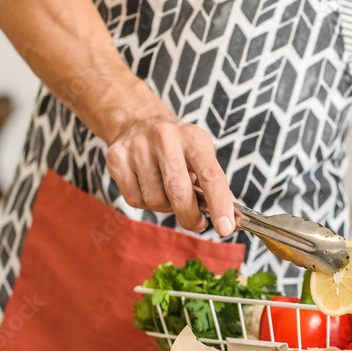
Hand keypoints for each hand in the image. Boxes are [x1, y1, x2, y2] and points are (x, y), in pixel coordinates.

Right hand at [105, 114, 235, 234]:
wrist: (138, 121)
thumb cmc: (178, 147)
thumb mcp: (202, 156)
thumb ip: (218, 187)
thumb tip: (235, 221)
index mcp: (193, 138)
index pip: (211, 176)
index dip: (220, 204)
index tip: (226, 228)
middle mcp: (165, 137)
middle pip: (178, 191)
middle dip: (190, 216)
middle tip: (197, 223)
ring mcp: (137, 146)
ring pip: (155, 200)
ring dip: (166, 208)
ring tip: (167, 192)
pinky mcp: (116, 158)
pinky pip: (135, 200)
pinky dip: (146, 204)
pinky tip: (148, 186)